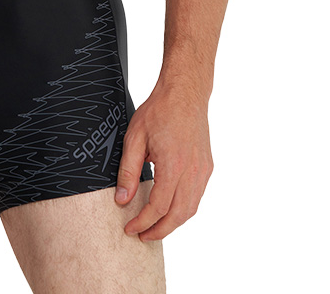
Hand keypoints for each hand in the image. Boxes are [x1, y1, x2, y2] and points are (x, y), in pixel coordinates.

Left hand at [114, 84, 213, 239]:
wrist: (185, 93)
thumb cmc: (159, 111)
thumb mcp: (134, 137)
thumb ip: (128, 170)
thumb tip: (122, 200)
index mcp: (173, 164)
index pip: (158, 206)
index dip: (143, 222)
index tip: (130, 228)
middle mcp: (192, 171)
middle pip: (178, 215)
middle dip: (159, 231)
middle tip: (141, 235)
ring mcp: (203, 170)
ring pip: (190, 209)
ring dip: (173, 223)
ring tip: (154, 227)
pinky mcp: (207, 167)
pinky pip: (197, 197)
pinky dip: (183, 209)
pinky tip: (170, 209)